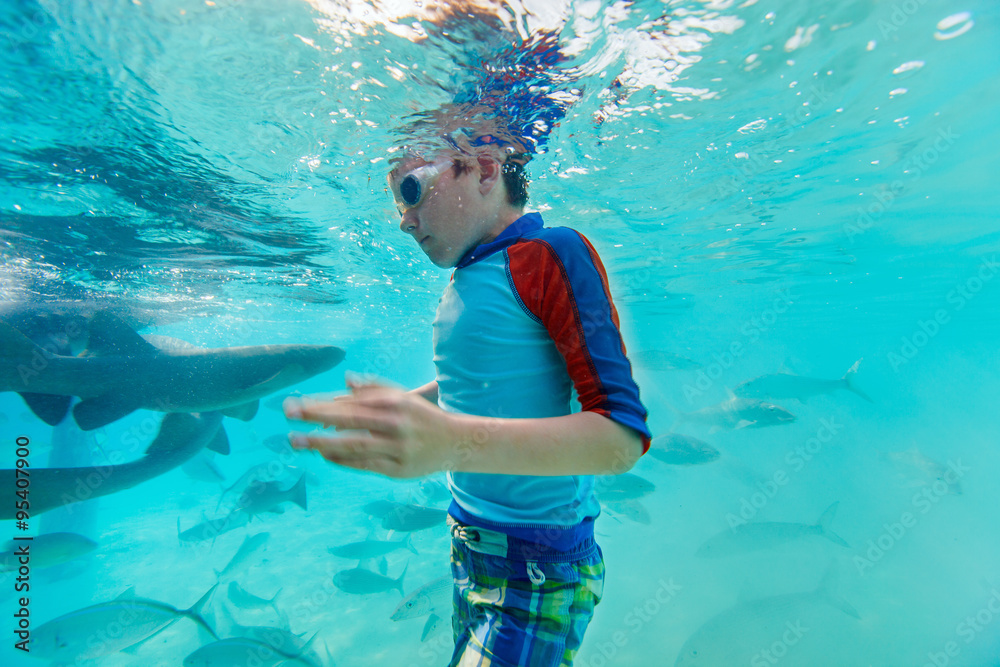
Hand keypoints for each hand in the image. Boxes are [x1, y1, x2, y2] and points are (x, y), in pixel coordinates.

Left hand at [283, 378, 455, 478]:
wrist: (456, 443)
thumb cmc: (422, 417)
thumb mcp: (403, 396)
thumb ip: (374, 388)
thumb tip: (345, 380)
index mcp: (396, 402)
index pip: (353, 402)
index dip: (324, 403)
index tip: (298, 403)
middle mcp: (396, 424)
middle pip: (351, 420)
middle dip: (317, 416)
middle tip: (289, 414)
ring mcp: (397, 449)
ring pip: (354, 445)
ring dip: (323, 443)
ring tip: (297, 440)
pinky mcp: (398, 471)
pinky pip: (364, 465)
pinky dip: (342, 460)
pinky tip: (323, 455)